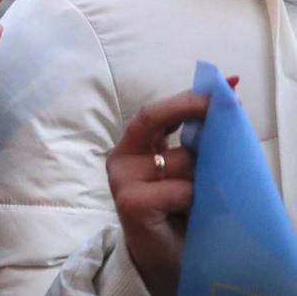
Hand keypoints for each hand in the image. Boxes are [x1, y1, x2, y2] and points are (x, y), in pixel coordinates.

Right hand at [107, 87, 214, 294]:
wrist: (170, 263)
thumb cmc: (182, 216)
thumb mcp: (191, 173)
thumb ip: (197, 143)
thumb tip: (228, 98)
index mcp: (135, 149)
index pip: (158, 113)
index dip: (190, 97)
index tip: (229, 86)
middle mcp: (121, 158)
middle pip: (152, 117)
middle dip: (189, 107)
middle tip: (222, 104)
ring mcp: (122, 180)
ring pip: (179, 159)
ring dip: (202, 175)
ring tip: (201, 198)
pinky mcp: (130, 203)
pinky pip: (179, 188)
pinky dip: (194, 198)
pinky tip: (189, 212)